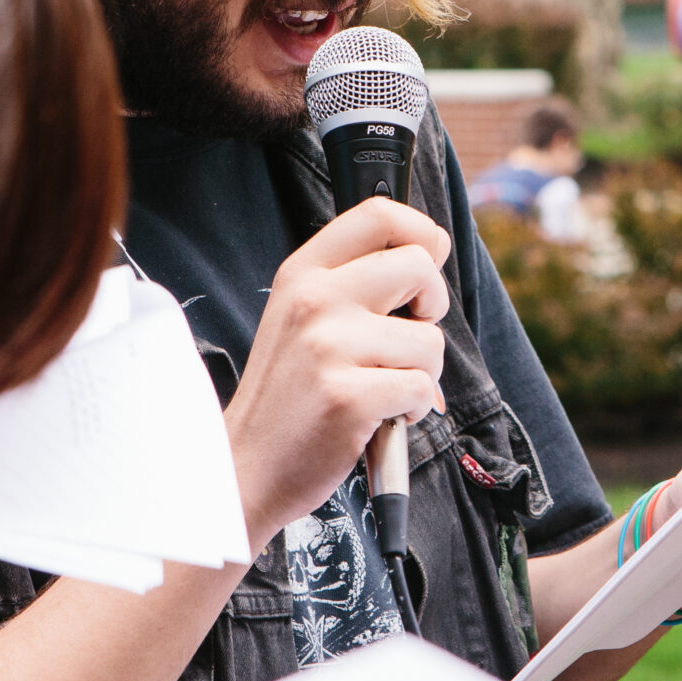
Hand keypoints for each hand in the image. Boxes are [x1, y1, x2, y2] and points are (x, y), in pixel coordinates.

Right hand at [226, 198, 451, 541]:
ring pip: (429, 340)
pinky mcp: (348, 396)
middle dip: (433, 306)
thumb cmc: (289, 395)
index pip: (378, 215)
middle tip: (409, 337)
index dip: (422, 233)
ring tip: (381, 388)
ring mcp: (329, 346)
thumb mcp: (301, 317)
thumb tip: (429, 256)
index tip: (426, 267)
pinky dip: (413, 410)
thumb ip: (352, 282)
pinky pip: (421, 389)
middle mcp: (314, 299)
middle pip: (419, 266)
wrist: (248, 465)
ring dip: (422, 373)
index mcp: (303, 273)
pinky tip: (379, 417)